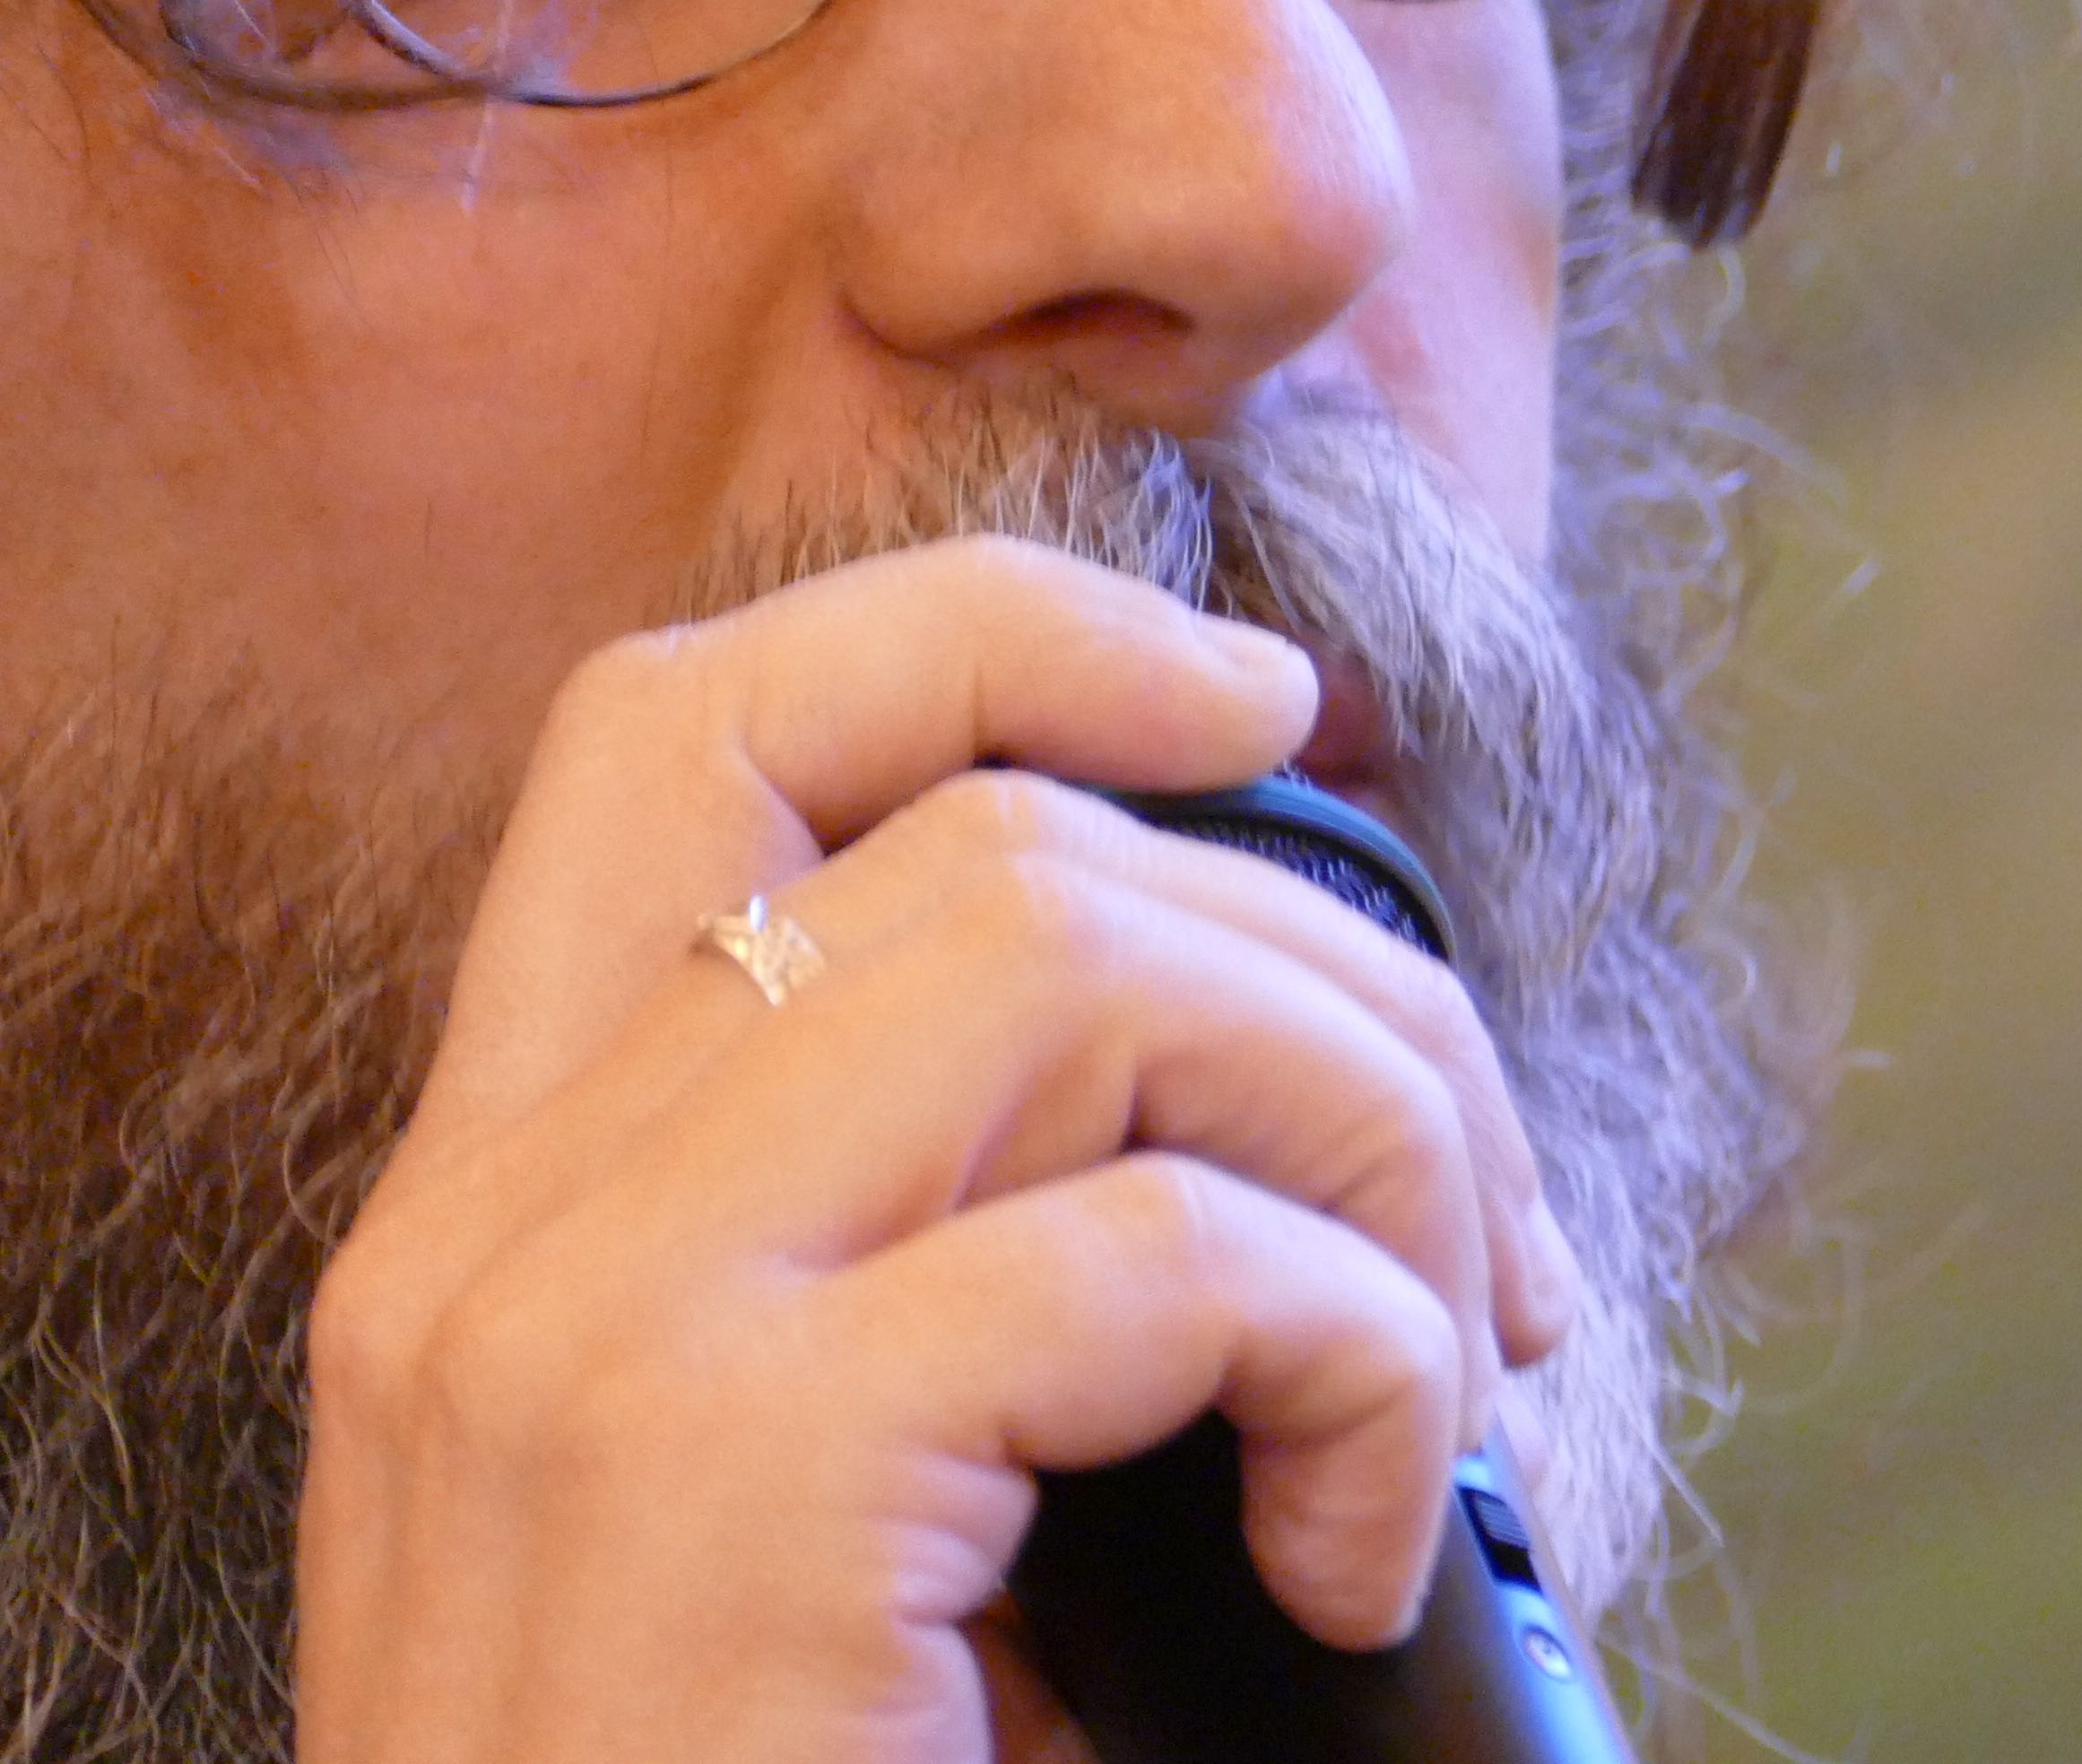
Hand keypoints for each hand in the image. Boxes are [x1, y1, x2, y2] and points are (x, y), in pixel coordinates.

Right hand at [293, 540, 1585, 1763]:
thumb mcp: (847, 1502)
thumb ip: (967, 1256)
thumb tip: (1322, 1071)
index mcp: (506, 1210)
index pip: (687, 723)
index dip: (1002, 627)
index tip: (1263, 702)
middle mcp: (495, 1235)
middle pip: (1006, 842)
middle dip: (1349, 982)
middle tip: (1497, 1233)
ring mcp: (586, 1344)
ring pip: (1095, 964)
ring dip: (1381, 1135)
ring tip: (1452, 1370)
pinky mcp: (732, 1482)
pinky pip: (1170, 1255)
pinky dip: (1368, 1364)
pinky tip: (1370, 1543)